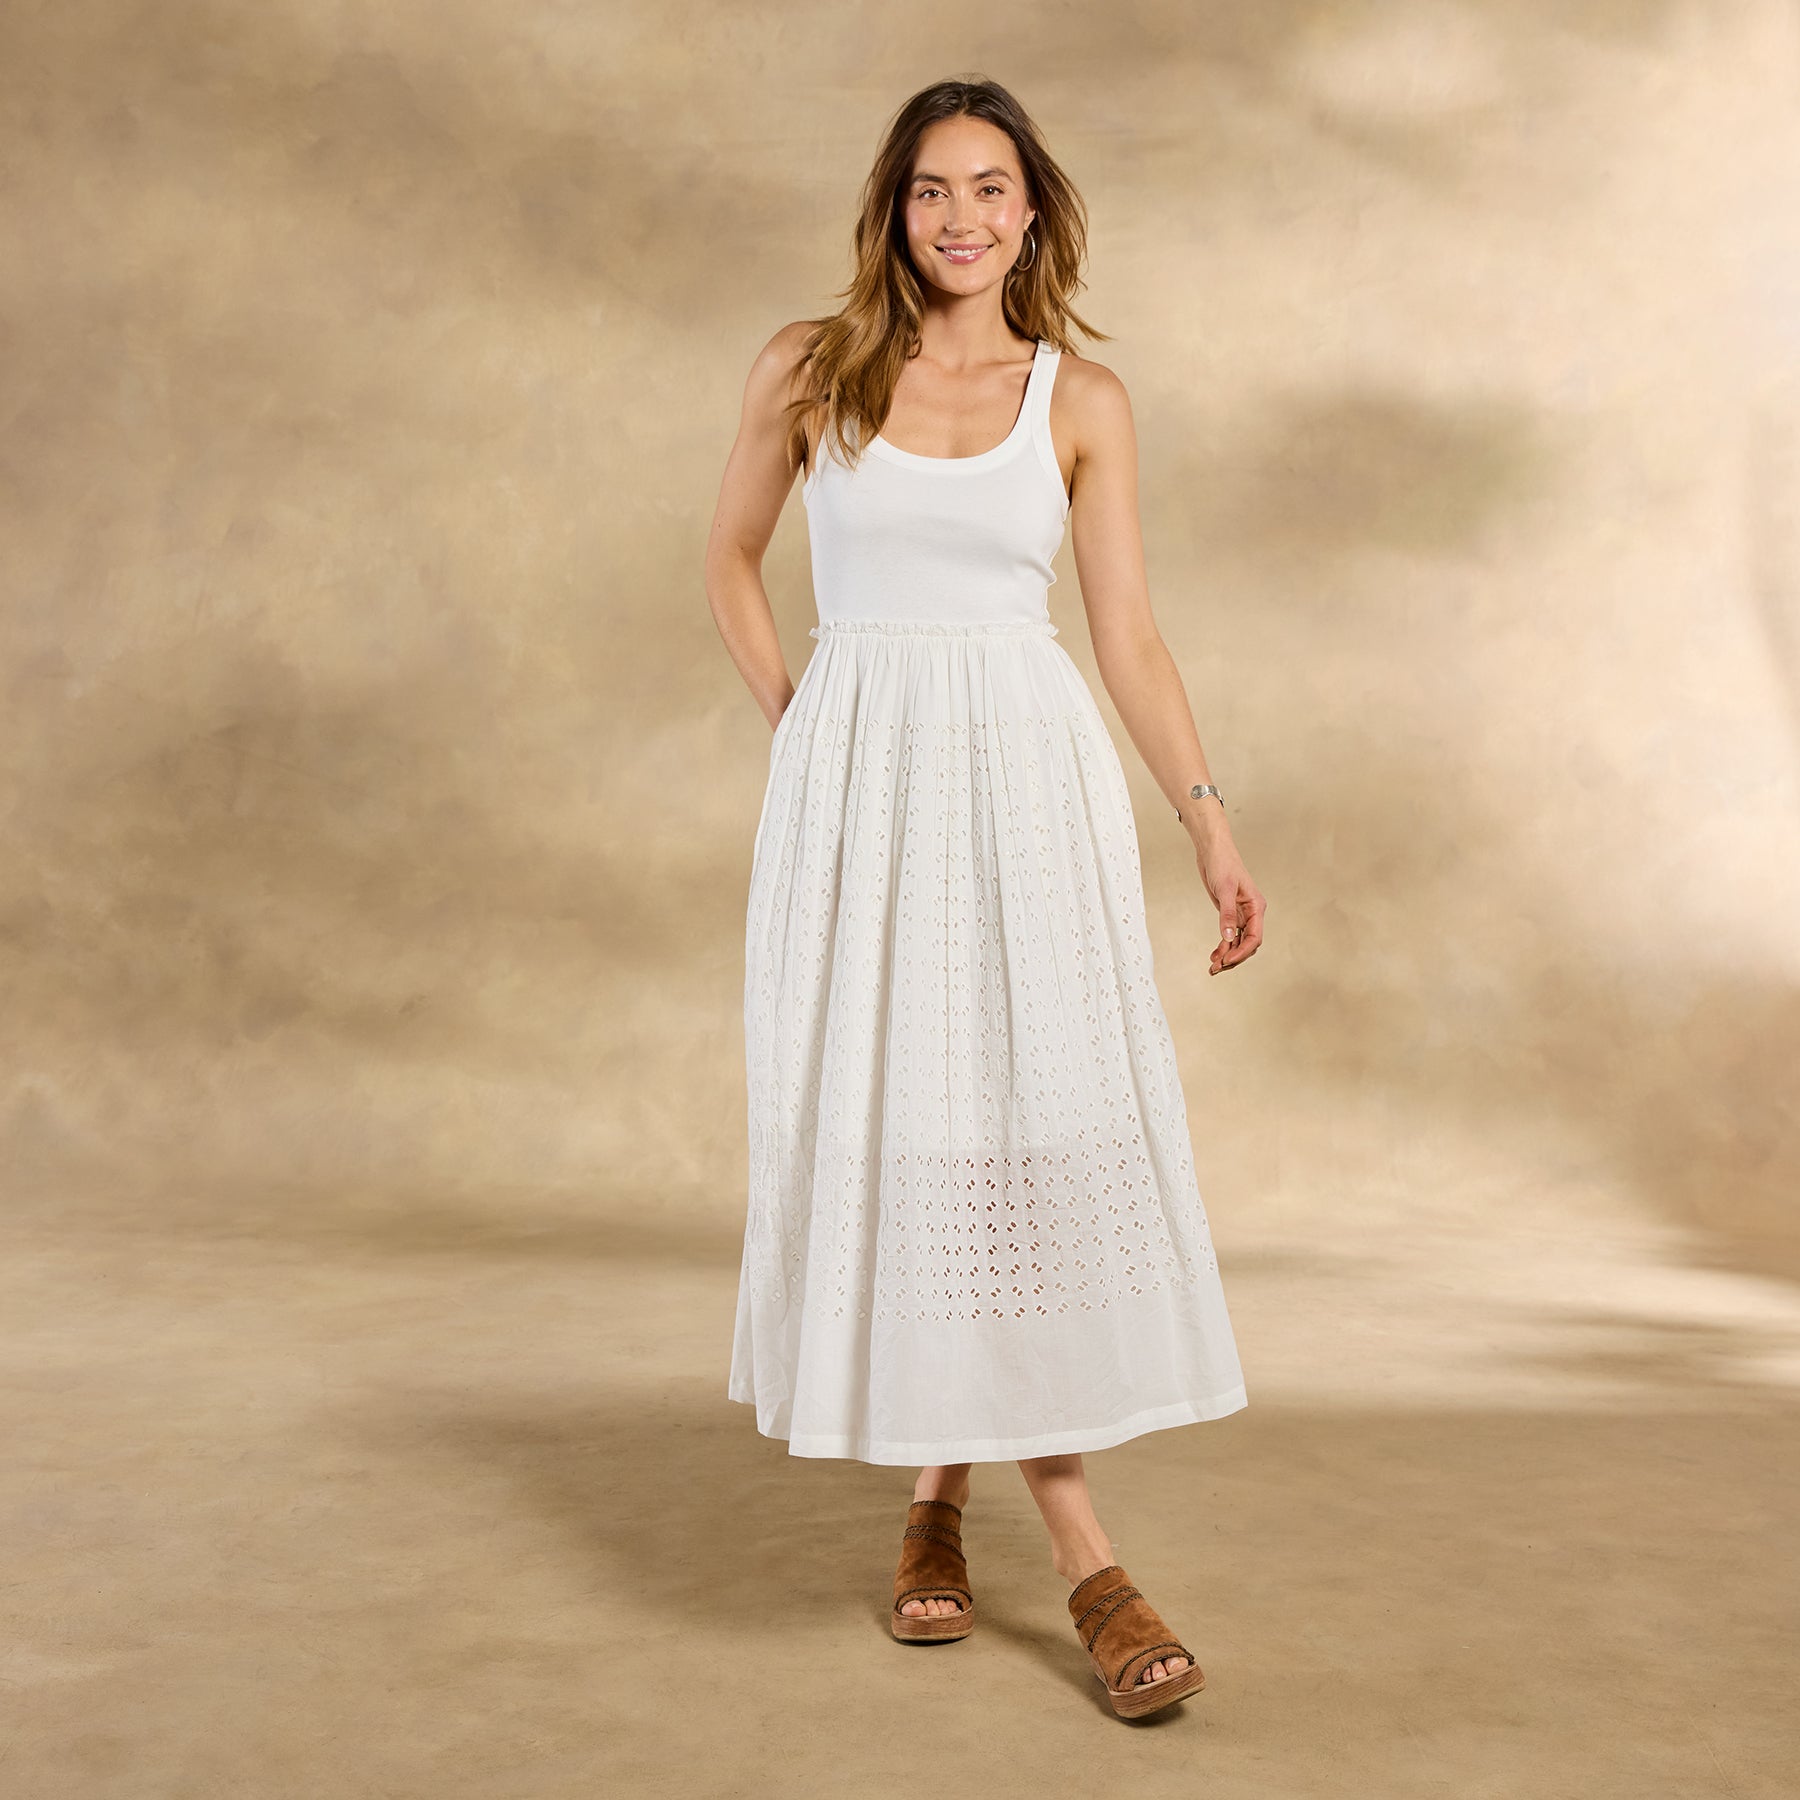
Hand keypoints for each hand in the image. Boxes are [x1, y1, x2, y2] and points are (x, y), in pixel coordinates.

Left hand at [1195, 835, 1265, 974]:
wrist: (1212, 851)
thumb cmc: (1223, 864)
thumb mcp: (1225, 890)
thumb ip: (1227, 914)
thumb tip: (1229, 937)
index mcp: (1256, 907)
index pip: (1255, 937)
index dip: (1242, 951)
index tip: (1227, 960)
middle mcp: (1250, 913)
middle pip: (1247, 943)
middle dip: (1234, 957)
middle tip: (1217, 968)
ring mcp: (1240, 914)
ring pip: (1238, 942)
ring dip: (1227, 955)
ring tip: (1213, 967)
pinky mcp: (1228, 913)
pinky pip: (1229, 935)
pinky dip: (1223, 946)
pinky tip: (1214, 956)